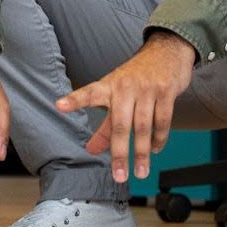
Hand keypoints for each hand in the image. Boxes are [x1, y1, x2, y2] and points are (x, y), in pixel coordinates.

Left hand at [57, 32, 194, 182]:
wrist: (167, 51)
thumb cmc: (137, 76)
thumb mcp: (117, 94)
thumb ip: (105, 125)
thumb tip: (92, 150)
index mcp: (109, 86)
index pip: (89, 94)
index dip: (74, 100)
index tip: (59, 106)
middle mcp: (125, 86)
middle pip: (120, 124)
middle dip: (119, 153)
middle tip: (119, 175)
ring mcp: (147, 88)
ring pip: (143, 126)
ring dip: (142, 152)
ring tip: (140, 172)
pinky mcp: (166, 91)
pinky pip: (162, 121)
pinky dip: (159, 139)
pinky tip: (155, 150)